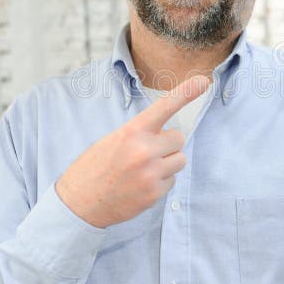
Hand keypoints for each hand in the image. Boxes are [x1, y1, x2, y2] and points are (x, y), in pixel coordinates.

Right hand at [56, 74, 210, 227]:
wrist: (80, 202)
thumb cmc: (96, 167)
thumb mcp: (113, 140)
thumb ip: (140, 133)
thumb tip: (166, 134)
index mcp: (132, 132)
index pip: (164, 107)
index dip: (186, 92)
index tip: (204, 81)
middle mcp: (144, 150)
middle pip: (178, 138)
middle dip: (166, 144)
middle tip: (145, 153)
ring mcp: (151, 173)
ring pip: (179, 160)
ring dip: (167, 163)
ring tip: (143, 170)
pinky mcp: (155, 193)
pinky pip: (172, 180)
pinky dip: (160, 182)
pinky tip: (140, 185)